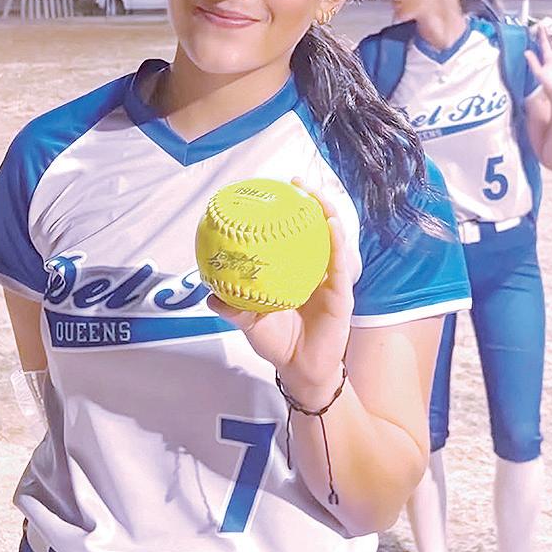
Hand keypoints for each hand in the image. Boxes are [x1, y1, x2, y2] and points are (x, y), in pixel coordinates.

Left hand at [207, 179, 353, 405]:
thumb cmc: (279, 343)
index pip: (291, 235)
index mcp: (293, 272)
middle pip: (316, 229)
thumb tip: (209, 293)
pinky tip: (331, 226)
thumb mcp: (250, 323)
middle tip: (297, 182)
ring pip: (332, 240)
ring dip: (327, 213)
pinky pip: (339, 264)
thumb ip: (233, 308)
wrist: (301, 369)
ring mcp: (330, 280)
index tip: (274, 192)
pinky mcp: (341, 293)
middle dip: (311, 202)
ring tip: (317, 195)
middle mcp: (313, 270)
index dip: (286, 213)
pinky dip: (337, 243)